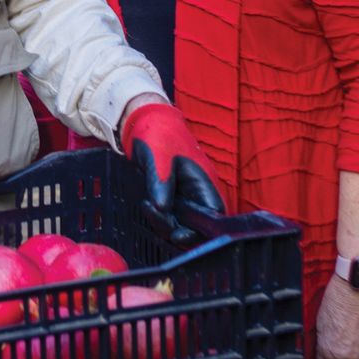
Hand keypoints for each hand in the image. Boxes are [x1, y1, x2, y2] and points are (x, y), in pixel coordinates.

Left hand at [119, 101, 225, 238]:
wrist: (145, 123)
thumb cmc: (158, 134)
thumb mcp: (159, 158)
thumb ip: (162, 183)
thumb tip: (163, 209)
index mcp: (203, 180)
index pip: (214, 212)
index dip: (202, 230)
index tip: (180, 235)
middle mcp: (197, 191)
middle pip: (197, 225)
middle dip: (178, 229)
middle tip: (158, 219)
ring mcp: (185, 195)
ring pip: (181, 223)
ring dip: (164, 223)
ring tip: (147, 206)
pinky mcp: (173, 196)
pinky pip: (170, 216)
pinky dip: (159, 216)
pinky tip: (147, 205)